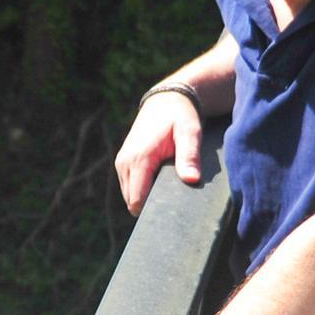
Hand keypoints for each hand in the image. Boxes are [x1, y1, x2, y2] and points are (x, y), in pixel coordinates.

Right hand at [115, 91, 201, 215]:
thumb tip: (192, 180)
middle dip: (150, 207)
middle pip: (132, 202)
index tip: (171, 213)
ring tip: (168, 194)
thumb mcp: (190, 133)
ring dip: (146, 199)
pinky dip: (142, 191)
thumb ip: (189, 156)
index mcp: (140, 158)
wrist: (166, 100)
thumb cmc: (180, 116)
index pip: (137, 200)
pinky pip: (129, 187)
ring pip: (129, 196)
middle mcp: (125, 162)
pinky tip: (160, 185)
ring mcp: (122, 163)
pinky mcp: (123, 163)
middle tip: (174, 205)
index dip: (152, 211)